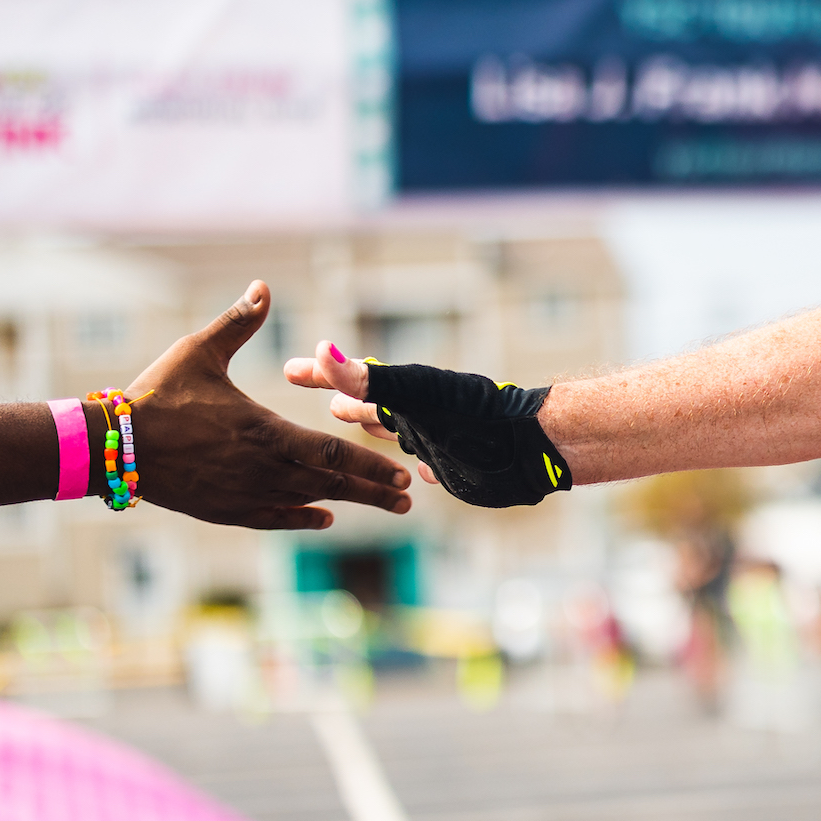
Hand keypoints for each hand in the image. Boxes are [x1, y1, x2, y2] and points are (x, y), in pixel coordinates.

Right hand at [126, 283, 412, 528]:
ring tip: (385, 506)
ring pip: (307, 501)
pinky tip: (324, 516)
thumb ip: (239, 323)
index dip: (368, 465)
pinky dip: (301, 517)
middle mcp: (261, 469)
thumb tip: (262, 285)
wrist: (113, 445)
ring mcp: (244, 493)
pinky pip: (273, 517)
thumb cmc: (157, 394)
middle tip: (409, 498)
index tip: (400, 472)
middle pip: (330, 484)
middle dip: (373, 491)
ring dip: (348, 503)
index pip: (330, 453)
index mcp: (263, 432)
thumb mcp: (199, 352)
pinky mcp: (224, 509)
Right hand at [285, 344, 570, 507]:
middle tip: (317, 394)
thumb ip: (370, 377)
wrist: (532, 446)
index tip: (288, 368)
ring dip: (372, 428)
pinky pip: (427, 464)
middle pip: (371, 405)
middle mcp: (416, 416)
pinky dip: (414, 464)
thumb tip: (322, 350)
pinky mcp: (455, 469)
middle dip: (343, 398)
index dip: (320, 376)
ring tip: (349, 426)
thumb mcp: (417, 394)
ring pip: (395, 433)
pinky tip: (416, 470)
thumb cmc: (476, 416)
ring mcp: (435, 441)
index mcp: (402, 396)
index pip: (351, 381)